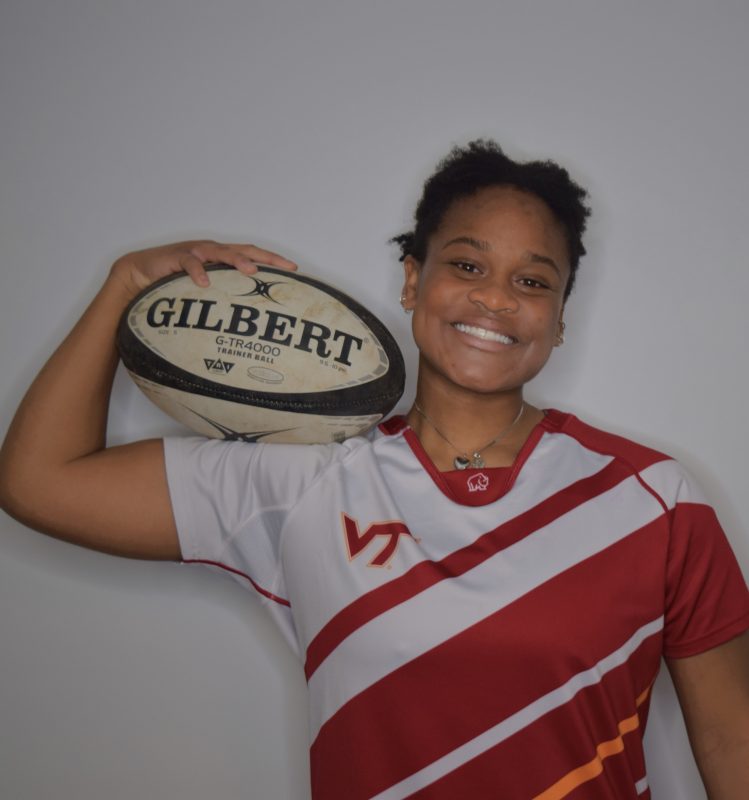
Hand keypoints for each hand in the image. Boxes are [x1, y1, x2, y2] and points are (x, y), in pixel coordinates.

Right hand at [110, 240, 297, 299]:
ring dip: (237, 260)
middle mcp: (213, 250)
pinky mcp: (176, 256)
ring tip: (250, 270)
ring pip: (221, 252)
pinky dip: (198, 271)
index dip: (273, 260)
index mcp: (222, 257)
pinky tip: (205, 282)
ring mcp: (196, 251)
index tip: (294, 270)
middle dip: (265, 257)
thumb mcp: (204, 290)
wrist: (140, 271)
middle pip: (244, 249)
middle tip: (283, 267)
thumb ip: (222, 297)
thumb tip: (245, 320)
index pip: (253, 254)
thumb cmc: (175, 282)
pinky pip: (189, 263)